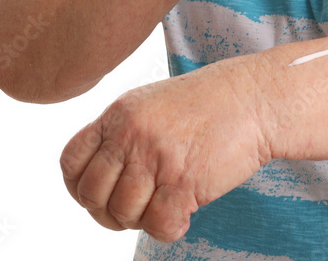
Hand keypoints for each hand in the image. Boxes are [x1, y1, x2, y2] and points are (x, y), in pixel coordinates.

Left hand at [60, 58, 271, 242]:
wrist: (254, 98)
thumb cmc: (208, 103)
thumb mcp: (152, 104)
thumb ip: (121, 135)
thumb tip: (96, 183)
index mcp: (120, 113)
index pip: (72, 161)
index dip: (79, 186)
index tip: (100, 194)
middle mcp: (132, 134)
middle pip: (92, 194)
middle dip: (109, 211)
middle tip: (137, 206)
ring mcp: (156, 157)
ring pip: (122, 214)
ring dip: (142, 219)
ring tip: (165, 204)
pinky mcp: (183, 182)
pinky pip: (157, 226)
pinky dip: (168, 228)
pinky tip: (184, 214)